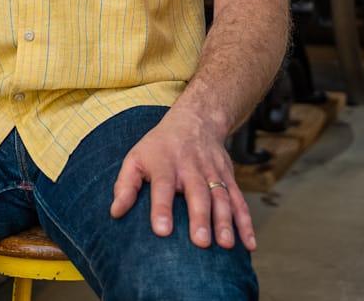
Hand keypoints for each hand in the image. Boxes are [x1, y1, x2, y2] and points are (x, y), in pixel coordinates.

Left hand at [108, 108, 254, 250]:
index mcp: (165, 162)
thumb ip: (125, 185)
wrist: (196, 119)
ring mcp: (213, 171)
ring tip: (226, 245)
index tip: (162, 231)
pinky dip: (246, 222)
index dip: (161, 208)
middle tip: (201, 242)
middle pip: (197, 192)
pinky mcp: (229, 178)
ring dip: (225, 221)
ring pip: (222, 197)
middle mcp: (191, 166)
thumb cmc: (160, 146)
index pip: (163, 185)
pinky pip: (239, 201)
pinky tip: (249, 243)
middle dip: (200, 217)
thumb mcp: (136, 157)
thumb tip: (115, 212)